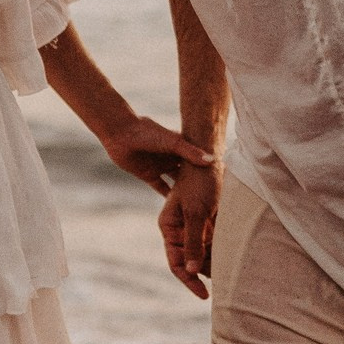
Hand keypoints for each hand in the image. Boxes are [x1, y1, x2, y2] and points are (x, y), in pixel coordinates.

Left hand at [97, 106, 219, 196]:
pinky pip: (160, 188)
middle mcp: (172, 158)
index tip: (223, 182)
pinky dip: (168, 198)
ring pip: (176, 183)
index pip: (199, 161)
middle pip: (189, 174)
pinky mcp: (148, 175)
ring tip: (199, 207)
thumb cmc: (147, 133)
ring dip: (184, 194)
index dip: (209, 171)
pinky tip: (179, 211)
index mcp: (181, 148)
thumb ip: (190, 152)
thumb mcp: (172, 142)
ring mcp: (161, 166)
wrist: (120, 132)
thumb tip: (212, 161)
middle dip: (199, 185)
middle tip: (213, 199)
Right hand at [159, 156, 220, 300]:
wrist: (213, 160)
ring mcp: (195, 227)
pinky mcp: (209, 222)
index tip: (204, 294)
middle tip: (226, 280)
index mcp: (169, 227)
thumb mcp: (196, 213)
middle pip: (192, 261)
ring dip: (217, 261)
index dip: (189, 281)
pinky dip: (224, 250)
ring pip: (205, 254)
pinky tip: (235, 255)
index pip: (176, 262)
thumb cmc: (199, 183)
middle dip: (206, 271)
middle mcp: (180, 230)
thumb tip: (192, 271)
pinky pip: (215, 243)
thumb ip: (194, 242)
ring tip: (233, 270)